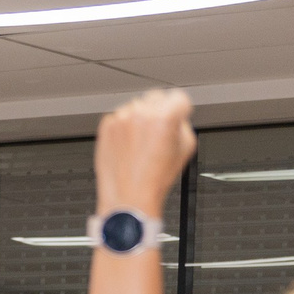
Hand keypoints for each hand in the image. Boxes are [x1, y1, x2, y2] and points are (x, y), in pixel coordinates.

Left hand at [94, 88, 195, 216]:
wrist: (128, 196)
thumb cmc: (155, 179)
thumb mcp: (186, 149)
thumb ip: (183, 125)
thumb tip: (177, 117)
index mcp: (165, 117)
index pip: (179, 97)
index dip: (180, 110)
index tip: (177, 116)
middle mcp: (142, 113)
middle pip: (157, 97)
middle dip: (160, 111)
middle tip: (158, 133)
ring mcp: (122, 118)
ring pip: (137, 107)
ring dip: (140, 120)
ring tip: (141, 145)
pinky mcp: (107, 125)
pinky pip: (120, 118)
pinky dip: (124, 128)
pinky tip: (128, 147)